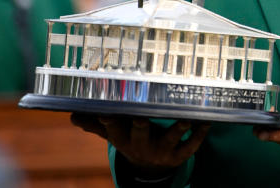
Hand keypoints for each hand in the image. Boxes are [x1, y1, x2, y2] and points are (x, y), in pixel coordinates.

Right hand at [71, 114, 209, 170]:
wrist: (150, 169)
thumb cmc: (131, 141)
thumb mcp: (114, 135)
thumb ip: (96, 124)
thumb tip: (71, 115)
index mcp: (123, 139)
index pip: (113, 129)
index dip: (110, 120)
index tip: (106, 109)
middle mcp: (141, 146)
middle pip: (140, 134)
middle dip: (141, 124)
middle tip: (143, 112)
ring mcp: (161, 151)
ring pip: (170, 139)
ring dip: (178, 128)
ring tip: (186, 116)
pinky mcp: (179, 155)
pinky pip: (191, 146)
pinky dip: (199, 134)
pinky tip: (208, 120)